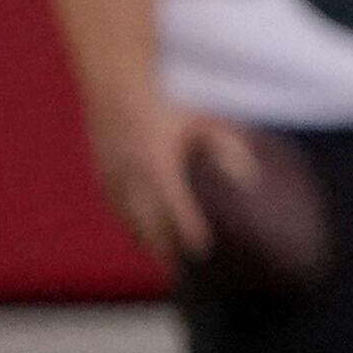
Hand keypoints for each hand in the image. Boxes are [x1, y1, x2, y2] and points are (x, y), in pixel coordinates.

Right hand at [84, 93, 237, 265]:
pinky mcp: (102, 171)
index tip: (200, 249)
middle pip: (146, 219)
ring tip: (163, 260)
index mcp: (156, 159)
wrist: (118, 83)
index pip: (173, 202)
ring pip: (127, 216)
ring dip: (144, 239)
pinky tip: (140, 235)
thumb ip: (228, 147)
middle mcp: (129, 170)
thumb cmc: (169, 100)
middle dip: (163, 245)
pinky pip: (114, 206)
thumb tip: (250, 177)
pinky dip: (128, 222)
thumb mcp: (205, 121)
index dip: (187, 226)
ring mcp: (111, 172)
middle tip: (180, 270)